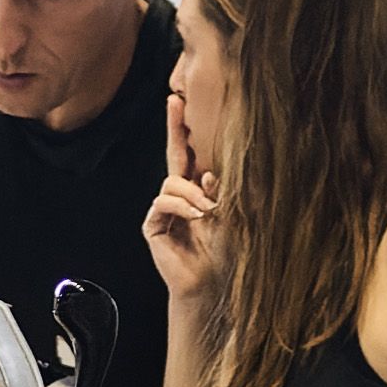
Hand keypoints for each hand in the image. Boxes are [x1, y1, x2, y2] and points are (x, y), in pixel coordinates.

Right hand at [141, 93, 222, 298]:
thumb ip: (222, 193)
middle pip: (173, 154)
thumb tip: (208, 174)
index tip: (185, 102)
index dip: (186, 130)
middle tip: (174, 101)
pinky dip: (181, 207)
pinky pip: (162, 203)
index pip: (191, 155)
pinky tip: (197, 216)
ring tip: (208, 210)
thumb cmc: (226, 253)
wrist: (212, 284)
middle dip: (173, 127)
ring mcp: (164, 210)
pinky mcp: (154, 225)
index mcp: (198, 191)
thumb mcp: (232, 216)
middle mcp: (179, 196)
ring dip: (191, 193)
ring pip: (171, 183)